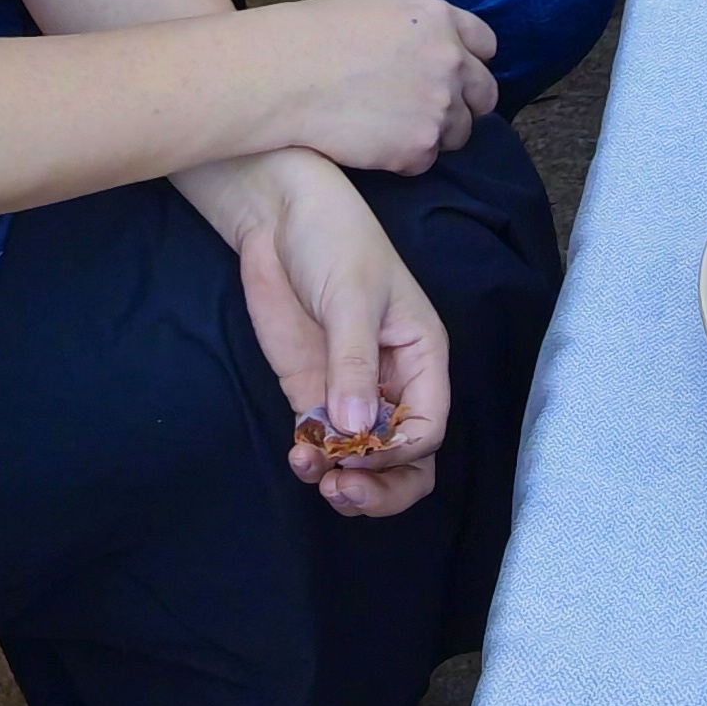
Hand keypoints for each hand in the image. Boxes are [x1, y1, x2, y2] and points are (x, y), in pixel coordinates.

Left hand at [230, 153, 452, 517]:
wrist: (277, 216)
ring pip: (365, 461)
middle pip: (407, 458)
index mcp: (422, 356)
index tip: (363, 452)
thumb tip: (357, 430)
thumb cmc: (333, 240)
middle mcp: (394, 382)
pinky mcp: (313, 393)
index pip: (429, 426)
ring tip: (316, 476)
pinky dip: (315, 461)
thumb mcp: (351, 296)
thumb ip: (354, 364)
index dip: (401, 452)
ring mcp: (351, 391)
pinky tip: (298, 458)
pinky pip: (324, 444)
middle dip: (383, 485)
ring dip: (347, 481)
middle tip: (344, 489)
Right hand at [265, 0, 498, 168]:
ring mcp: (438, 107)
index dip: (469, 61)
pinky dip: (406, 158)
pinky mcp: (419, 148)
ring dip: (435, 132)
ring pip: (460, 132)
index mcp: (439, 19)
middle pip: (485, 94)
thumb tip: (429, 50)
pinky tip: (373, 142)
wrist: (284, 75)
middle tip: (428, 109)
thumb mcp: (379, 10)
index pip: (486, 45)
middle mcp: (450, 61)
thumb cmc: (314, 36)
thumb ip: (418, 31)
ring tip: (392, 126)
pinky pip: (427, 160)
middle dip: (464, 103)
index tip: (453, 74)